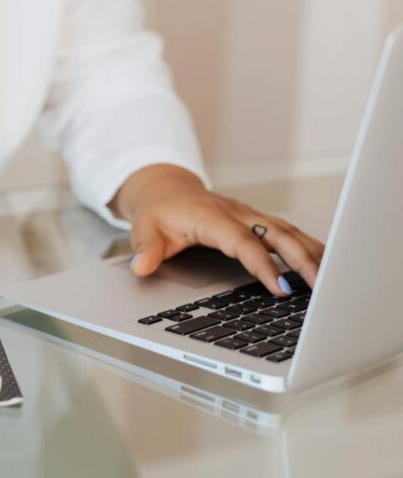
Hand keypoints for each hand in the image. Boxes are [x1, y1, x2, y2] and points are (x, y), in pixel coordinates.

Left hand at [111, 165, 325, 295]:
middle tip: (323, 287)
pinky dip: (308, 247)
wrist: (164, 190)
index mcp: (212, 218)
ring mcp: (250, 216)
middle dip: (302, 260)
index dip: (262, 265)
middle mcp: (237, 214)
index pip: (243, 243)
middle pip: (277, 234)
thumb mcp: (144, 230)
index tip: (280, 288)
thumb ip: (146, 249)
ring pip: (288, 232)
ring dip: (313, 253)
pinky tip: (325, 264)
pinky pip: (287, 233)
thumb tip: (142, 267)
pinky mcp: (257, 221)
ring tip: (336, 278)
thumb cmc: (157, 212)